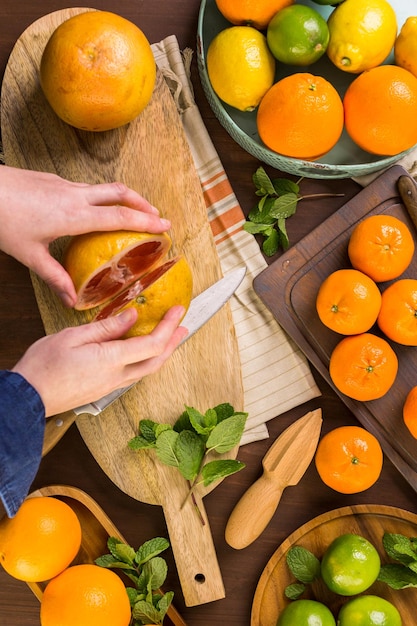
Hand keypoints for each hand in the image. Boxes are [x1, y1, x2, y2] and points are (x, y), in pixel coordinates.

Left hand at [0, 166, 170, 306]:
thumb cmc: (3, 219)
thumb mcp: (30, 255)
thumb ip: (55, 277)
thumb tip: (72, 300)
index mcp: (74, 216)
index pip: (120, 217)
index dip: (146, 221)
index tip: (164, 226)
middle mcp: (75, 196)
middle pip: (120, 193)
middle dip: (143, 203)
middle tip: (157, 216)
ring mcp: (65, 185)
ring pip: (105, 188)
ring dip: (124, 198)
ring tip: (132, 212)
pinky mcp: (55, 180)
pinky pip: (87, 188)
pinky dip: (102, 197)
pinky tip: (95, 211)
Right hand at [12, 306, 187, 415]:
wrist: (29, 398)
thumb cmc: (44, 367)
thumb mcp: (73, 337)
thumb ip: (106, 328)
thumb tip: (132, 316)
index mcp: (111, 360)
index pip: (153, 344)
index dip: (169, 326)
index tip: (177, 310)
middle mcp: (117, 377)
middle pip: (157, 360)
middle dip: (174, 341)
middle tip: (183, 325)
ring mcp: (112, 385)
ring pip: (148, 369)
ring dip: (163, 352)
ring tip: (171, 336)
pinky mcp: (105, 388)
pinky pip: (135, 373)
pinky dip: (147, 359)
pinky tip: (144, 351)